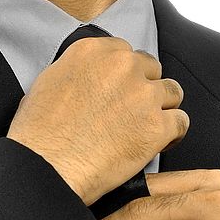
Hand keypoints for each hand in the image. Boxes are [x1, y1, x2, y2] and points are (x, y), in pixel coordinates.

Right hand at [6, 37, 187, 204]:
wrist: (48, 168)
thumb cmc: (38, 136)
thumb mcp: (45, 85)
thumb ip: (74, 72)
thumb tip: (84, 79)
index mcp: (92, 51)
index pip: (124, 52)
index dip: (124, 76)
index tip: (118, 92)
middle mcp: (122, 66)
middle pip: (151, 69)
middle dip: (143, 89)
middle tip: (130, 114)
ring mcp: (143, 95)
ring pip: (171, 93)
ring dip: (161, 109)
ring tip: (145, 128)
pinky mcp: (157, 126)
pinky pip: (181, 122)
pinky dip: (172, 135)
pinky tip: (157, 144)